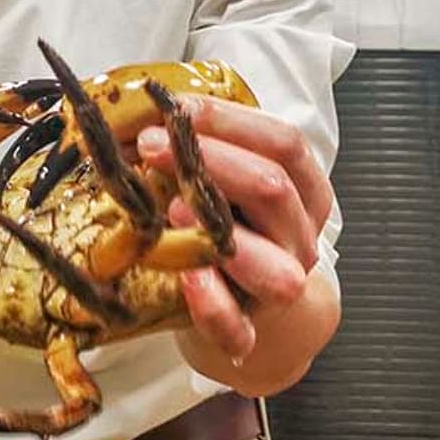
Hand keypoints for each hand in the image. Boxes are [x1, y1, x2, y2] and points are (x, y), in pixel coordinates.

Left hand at [136, 97, 336, 372]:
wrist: (241, 304)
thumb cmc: (231, 224)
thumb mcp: (225, 178)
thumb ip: (199, 147)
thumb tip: (134, 114)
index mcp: (304, 189)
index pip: (284, 143)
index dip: (228, 120)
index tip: (175, 108)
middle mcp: (300, 235)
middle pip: (274, 188)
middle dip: (210, 159)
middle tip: (151, 144)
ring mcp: (280, 285)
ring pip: (274, 264)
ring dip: (221, 230)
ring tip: (173, 206)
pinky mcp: (247, 331)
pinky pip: (236, 326)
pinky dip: (211, 305)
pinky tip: (185, 277)